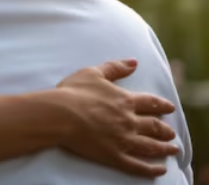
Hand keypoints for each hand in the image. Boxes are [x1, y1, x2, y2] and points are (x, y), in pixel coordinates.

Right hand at [54, 59, 178, 177]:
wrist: (60, 114)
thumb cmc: (73, 92)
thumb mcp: (93, 73)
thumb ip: (115, 67)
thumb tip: (134, 62)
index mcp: (125, 101)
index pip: (150, 102)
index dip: (162, 105)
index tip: (170, 107)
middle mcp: (129, 121)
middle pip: (154, 126)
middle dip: (165, 129)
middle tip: (172, 132)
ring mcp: (124, 140)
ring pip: (151, 146)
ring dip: (164, 148)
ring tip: (172, 149)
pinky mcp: (115, 156)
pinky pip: (138, 165)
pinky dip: (152, 169)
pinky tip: (160, 170)